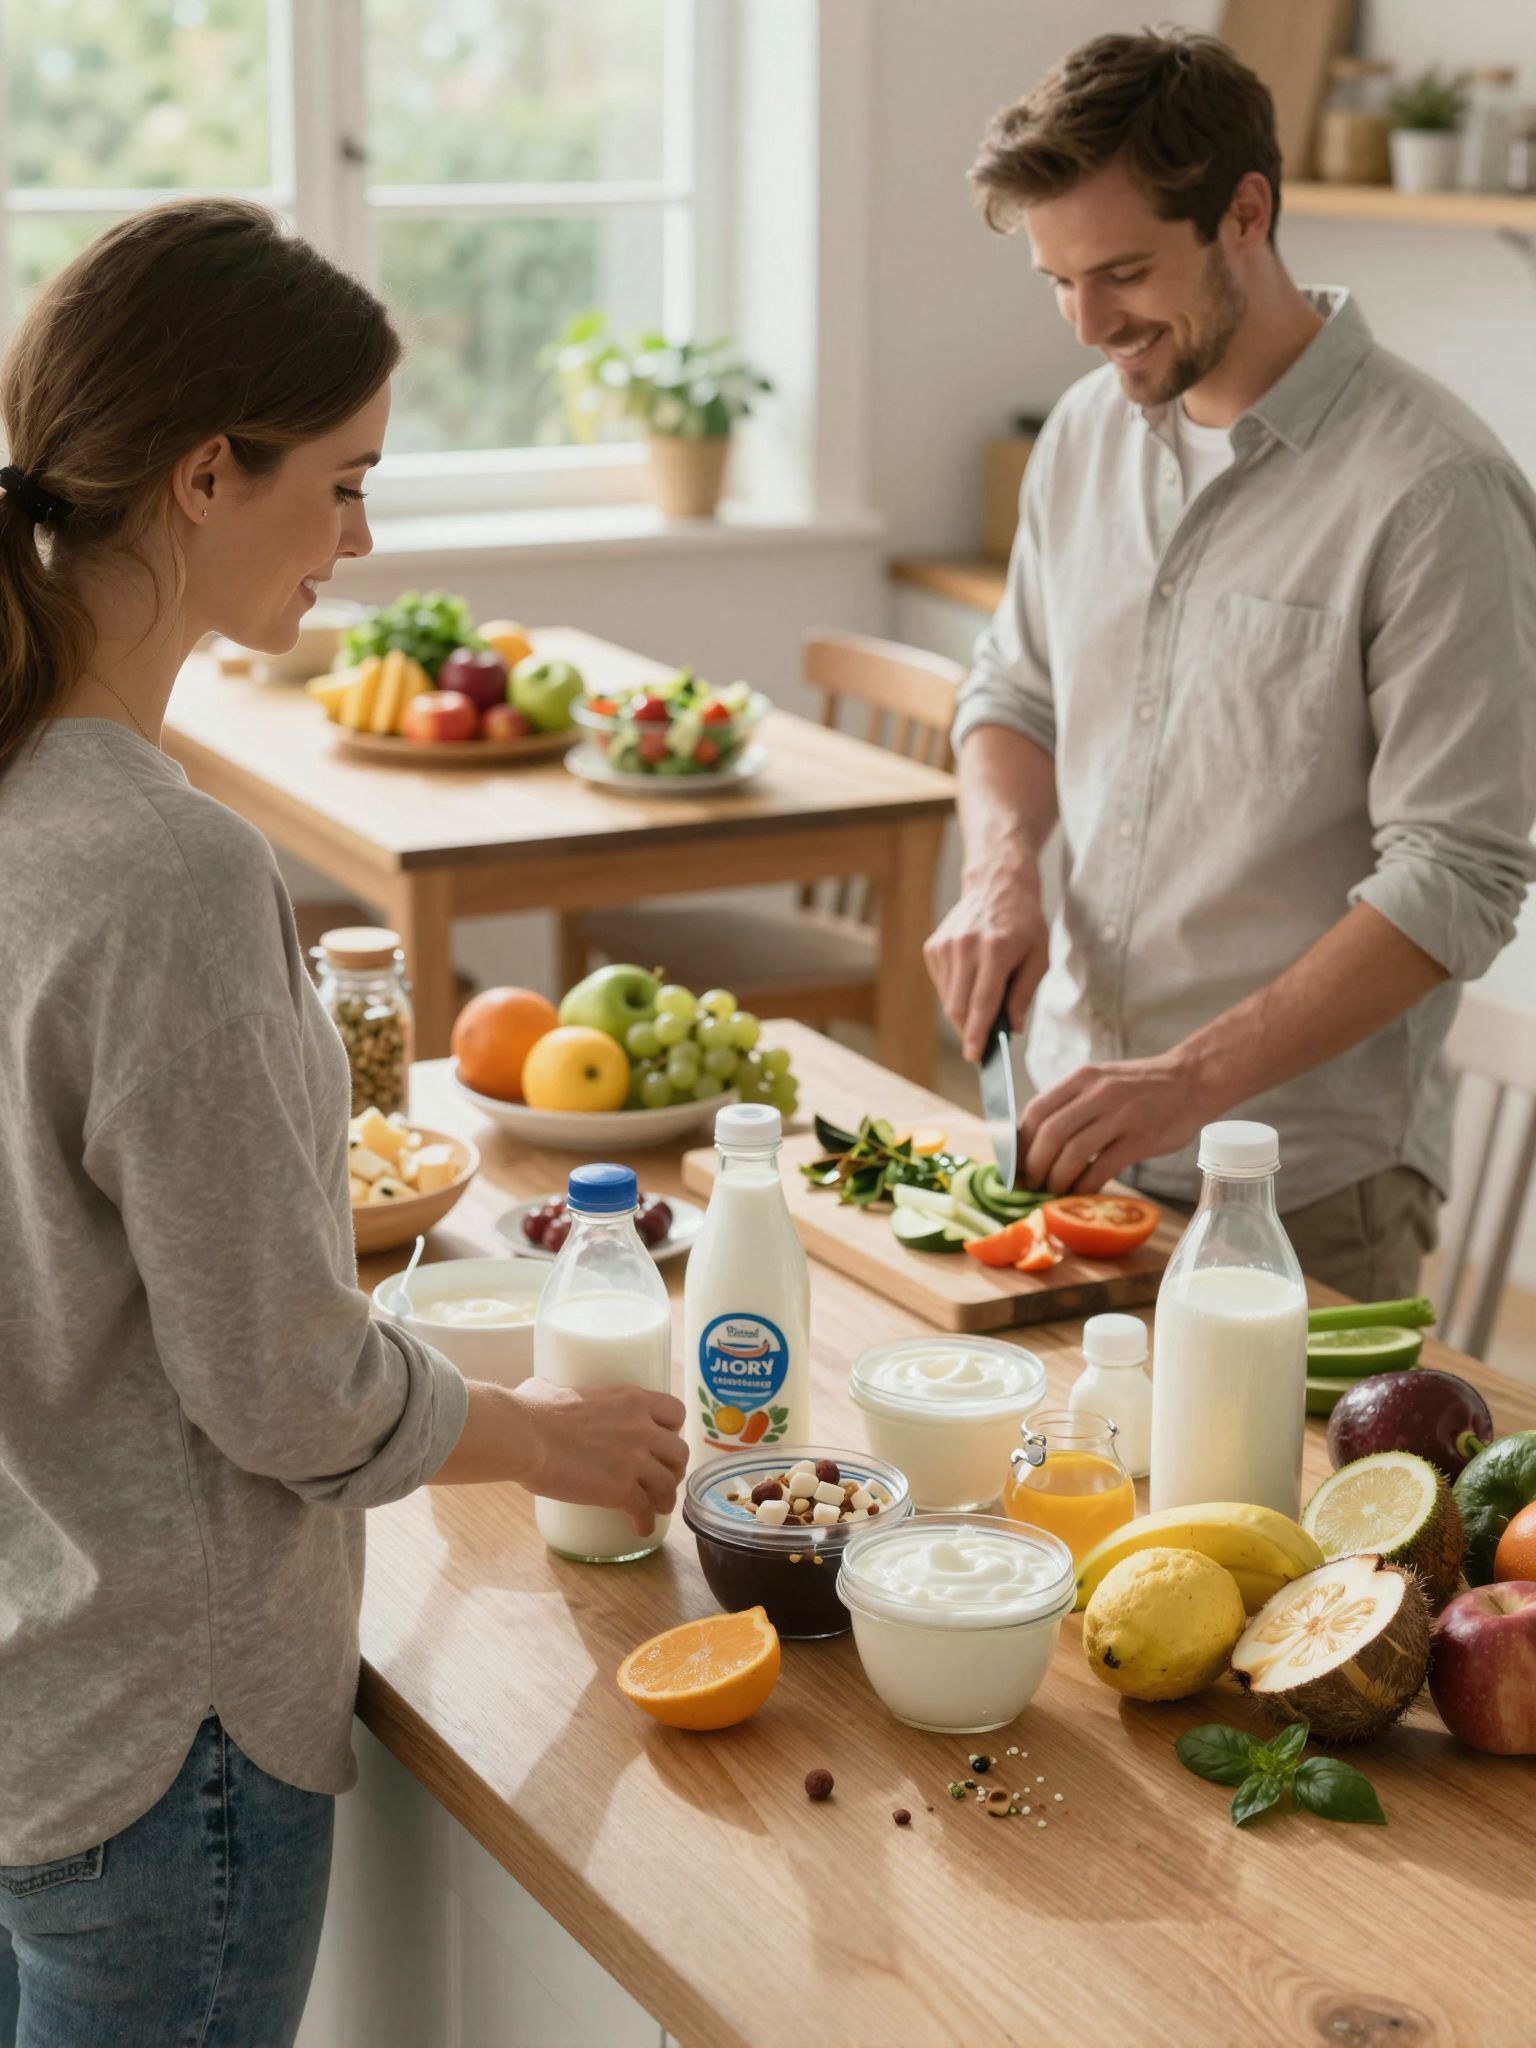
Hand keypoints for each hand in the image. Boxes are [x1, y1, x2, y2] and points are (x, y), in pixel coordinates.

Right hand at [511, 1379, 687, 1535]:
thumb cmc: (531, 1409)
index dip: (672, 1429)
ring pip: (668, 1484)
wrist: (525, 1436)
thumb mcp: (557, 1388)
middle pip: (679, 1451)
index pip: (675, 1412)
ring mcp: (634, 1460)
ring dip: (665, 1498)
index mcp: (632, 1399)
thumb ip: (558, 1390)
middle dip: (674, 1468)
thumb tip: (540, 1391)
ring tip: (658, 1508)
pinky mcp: (621, 1489)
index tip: (661, 1441)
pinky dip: (645, 1522)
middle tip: (663, 1477)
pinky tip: (640, 1528)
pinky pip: (644, 1510)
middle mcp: (642, 1428)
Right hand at [924, 871, 1049, 1063]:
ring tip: (983, 1001)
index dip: (977, 1034)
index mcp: (995, 949)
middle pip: (958, 1006)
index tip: (974, 1056)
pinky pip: (942, 985)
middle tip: (981, 1044)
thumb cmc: (1024, 924)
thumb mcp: (1038, 956)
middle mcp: (965, 947)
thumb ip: (1024, 993)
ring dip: (964, 1012)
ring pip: (948, 999)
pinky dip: (956, 993)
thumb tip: (1013, 1028)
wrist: (997, 887)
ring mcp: (945, 946)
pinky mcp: (933, 947)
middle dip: (968, 1031)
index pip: (982, 1002)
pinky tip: (972, 980)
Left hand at [1019, 1047, 1217, 1193]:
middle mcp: (1097, 1093)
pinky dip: (1086, 1185)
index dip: (1019, 1143)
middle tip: (1032, 1184)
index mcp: (1081, 1079)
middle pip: (1050, 1134)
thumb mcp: (1100, 1082)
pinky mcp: (1140, 1139)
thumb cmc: (1140, 1087)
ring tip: (1054, 1191)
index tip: (1015, 1165)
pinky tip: (1081, 1193)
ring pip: (1073, 1152)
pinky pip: (1103, 1167)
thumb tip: (1034, 1142)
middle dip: (1034, 1166)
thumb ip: (1071, 1105)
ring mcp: (1120, 1115)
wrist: (1191, 1081)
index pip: (1036, 1111)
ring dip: (1058, 1178)